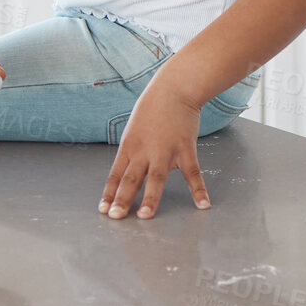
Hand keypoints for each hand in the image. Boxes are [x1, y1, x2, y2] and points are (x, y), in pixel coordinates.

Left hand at [99, 75, 207, 219]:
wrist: (174, 88)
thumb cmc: (152, 108)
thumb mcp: (135, 129)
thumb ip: (134, 152)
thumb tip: (132, 172)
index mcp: (129, 146)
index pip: (116, 174)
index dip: (109, 193)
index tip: (102, 210)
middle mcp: (144, 150)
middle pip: (131, 179)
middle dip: (122, 199)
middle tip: (115, 217)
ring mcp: (164, 150)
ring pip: (156, 178)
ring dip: (150, 199)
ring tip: (145, 216)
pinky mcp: (185, 148)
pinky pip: (192, 173)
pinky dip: (198, 190)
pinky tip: (203, 205)